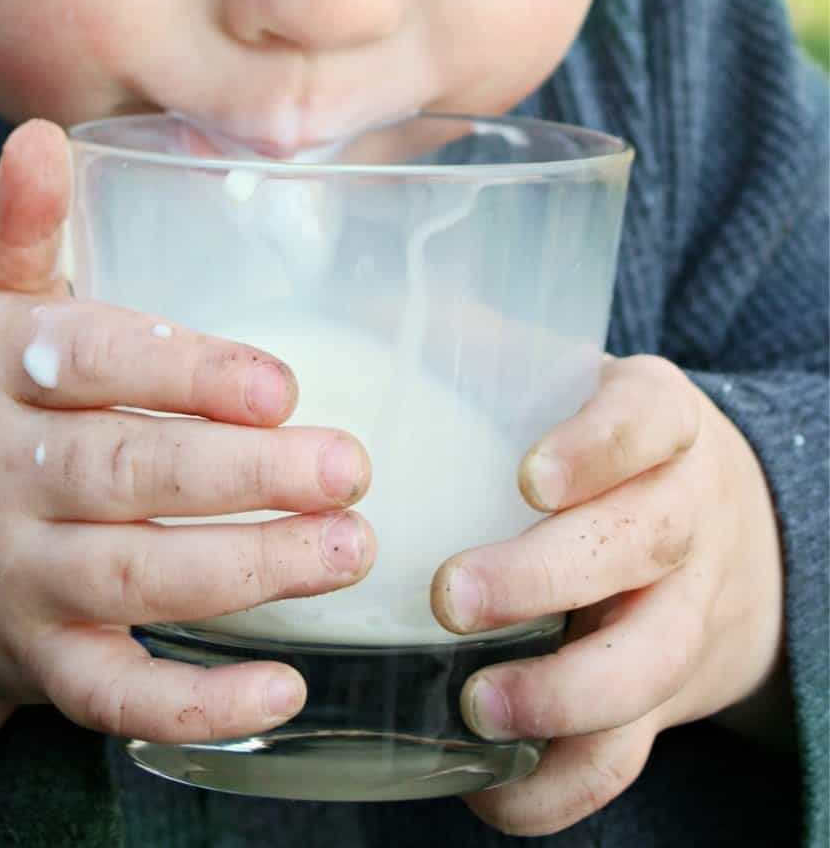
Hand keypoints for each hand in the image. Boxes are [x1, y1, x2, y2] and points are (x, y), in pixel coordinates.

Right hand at [0, 120, 374, 767]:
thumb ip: (16, 220)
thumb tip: (41, 135)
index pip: (89, 364)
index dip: (183, 374)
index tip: (280, 382)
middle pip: (122, 477)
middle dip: (240, 477)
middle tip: (348, 467)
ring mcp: (18, 576)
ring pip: (132, 582)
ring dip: (245, 572)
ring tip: (349, 548)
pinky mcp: (40, 661)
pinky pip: (114, 697)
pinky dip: (196, 707)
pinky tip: (285, 690)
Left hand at [429, 355, 785, 835]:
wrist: (728, 530)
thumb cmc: (607, 446)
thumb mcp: (570, 381)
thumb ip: (483, 347)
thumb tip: (364, 301)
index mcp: (660, 425)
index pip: (645, 424)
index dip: (595, 450)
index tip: (529, 476)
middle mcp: (686, 515)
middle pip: (642, 547)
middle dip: (547, 578)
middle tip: (452, 597)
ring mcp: (684, 611)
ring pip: (649, 661)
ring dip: (565, 695)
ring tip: (479, 708)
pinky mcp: (667, 694)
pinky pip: (633, 751)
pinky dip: (568, 786)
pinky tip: (496, 792)